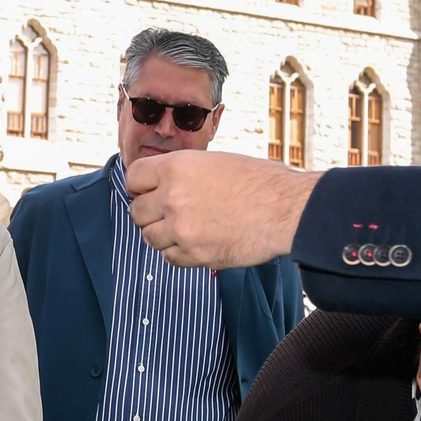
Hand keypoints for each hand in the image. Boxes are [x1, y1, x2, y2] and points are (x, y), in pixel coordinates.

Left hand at [126, 152, 321, 268]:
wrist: (287, 210)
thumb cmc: (262, 182)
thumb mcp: (217, 162)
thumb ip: (186, 174)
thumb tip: (166, 184)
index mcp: (177, 167)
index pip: (133, 177)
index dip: (140, 186)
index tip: (146, 192)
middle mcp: (173, 197)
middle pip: (137, 211)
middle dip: (149, 213)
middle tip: (167, 214)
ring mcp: (182, 228)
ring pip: (149, 237)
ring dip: (162, 235)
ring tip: (183, 229)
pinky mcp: (195, 254)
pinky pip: (169, 258)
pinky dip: (178, 253)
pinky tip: (196, 243)